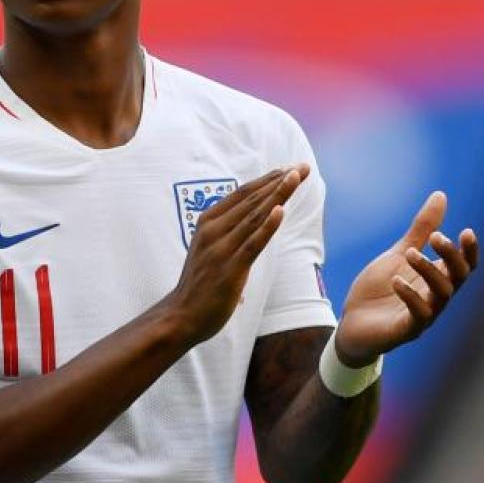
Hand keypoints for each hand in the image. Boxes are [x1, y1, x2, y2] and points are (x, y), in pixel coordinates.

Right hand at [166, 165, 309, 345]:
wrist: (182, 314)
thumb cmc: (200, 283)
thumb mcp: (210, 247)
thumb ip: (228, 230)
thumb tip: (252, 218)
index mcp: (209, 222)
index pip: (243, 194)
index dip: (267, 179)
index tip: (289, 168)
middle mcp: (214, 230)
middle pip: (251, 199)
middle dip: (279, 181)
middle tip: (301, 167)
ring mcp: (221, 248)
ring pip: (254, 216)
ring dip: (277, 194)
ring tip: (295, 177)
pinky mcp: (230, 268)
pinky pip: (252, 243)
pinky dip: (267, 226)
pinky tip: (280, 210)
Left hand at [334, 191, 478, 366]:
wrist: (352, 323)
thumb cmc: (380, 289)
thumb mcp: (399, 254)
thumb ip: (421, 230)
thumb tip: (441, 195)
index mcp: (436, 279)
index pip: (465, 266)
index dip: (470, 251)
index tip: (466, 231)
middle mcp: (436, 298)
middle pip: (458, 278)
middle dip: (451, 256)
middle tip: (436, 237)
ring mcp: (424, 316)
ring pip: (441, 295)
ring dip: (429, 271)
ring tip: (409, 252)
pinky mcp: (407, 330)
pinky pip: (419, 316)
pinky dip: (411, 296)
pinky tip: (397, 280)